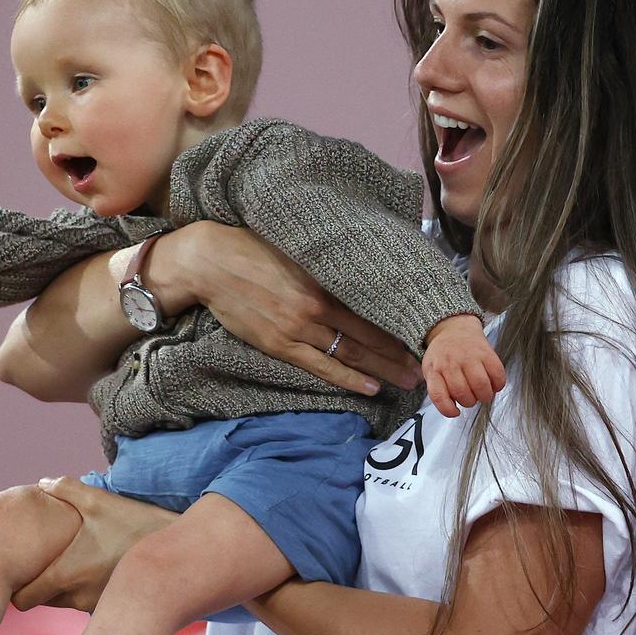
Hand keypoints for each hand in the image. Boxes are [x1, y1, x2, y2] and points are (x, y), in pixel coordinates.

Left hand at [10, 477, 177, 612]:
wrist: (174, 552)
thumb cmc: (133, 525)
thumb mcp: (99, 500)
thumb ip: (65, 489)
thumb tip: (42, 482)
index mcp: (65, 574)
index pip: (23, 600)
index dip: (19, 586)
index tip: (25, 569)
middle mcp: (76, 596)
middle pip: (42, 601)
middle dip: (41, 583)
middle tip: (49, 558)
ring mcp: (93, 604)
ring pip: (64, 602)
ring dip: (64, 585)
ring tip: (76, 558)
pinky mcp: (110, 604)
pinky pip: (86, 602)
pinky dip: (84, 588)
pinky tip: (96, 565)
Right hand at [153, 222, 422, 395]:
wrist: (210, 262)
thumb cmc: (251, 248)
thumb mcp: (296, 248)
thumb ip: (325, 263)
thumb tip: (355, 267)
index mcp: (324, 278)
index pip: (372, 305)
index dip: (397, 322)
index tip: (421, 331)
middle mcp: (317, 305)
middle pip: (368, 334)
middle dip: (399, 352)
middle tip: (426, 366)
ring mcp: (298, 328)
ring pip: (350, 353)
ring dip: (382, 369)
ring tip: (407, 381)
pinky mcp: (279, 343)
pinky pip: (320, 366)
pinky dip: (347, 378)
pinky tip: (369, 386)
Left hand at [422, 314, 505, 416]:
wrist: (453, 328)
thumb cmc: (443, 355)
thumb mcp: (431, 370)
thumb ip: (438, 389)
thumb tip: (452, 410)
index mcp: (434, 369)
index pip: (439, 395)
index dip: (448, 409)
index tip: (455, 412)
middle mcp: (450, 363)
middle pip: (462, 393)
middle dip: (469, 402)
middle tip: (471, 397)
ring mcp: (469, 356)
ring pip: (480, 385)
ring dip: (485, 396)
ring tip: (484, 394)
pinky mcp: (486, 352)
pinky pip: (497, 374)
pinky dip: (498, 385)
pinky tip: (494, 384)